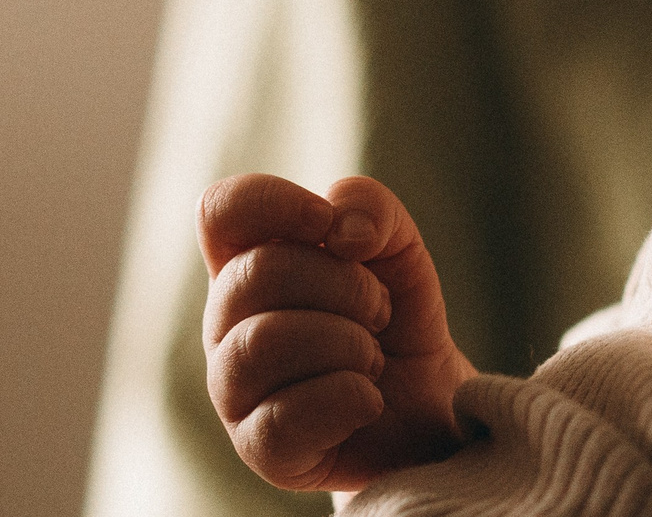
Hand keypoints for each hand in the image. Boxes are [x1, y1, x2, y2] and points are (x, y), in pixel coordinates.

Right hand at [198, 174, 478, 491]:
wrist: (431, 407)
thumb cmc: (395, 320)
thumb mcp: (398, 248)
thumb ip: (372, 208)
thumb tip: (339, 229)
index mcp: (248, 263)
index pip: (220, 211)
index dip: (276, 204)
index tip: (330, 226)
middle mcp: (227, 324)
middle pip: (257, 272)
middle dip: (345, 284)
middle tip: (379, 310)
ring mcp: (234, 388)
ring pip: (264, 342)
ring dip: (348, 343)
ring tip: (372, 357)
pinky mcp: (258, 447)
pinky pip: (286, 416)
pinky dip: (350, 398)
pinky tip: (368, 400)